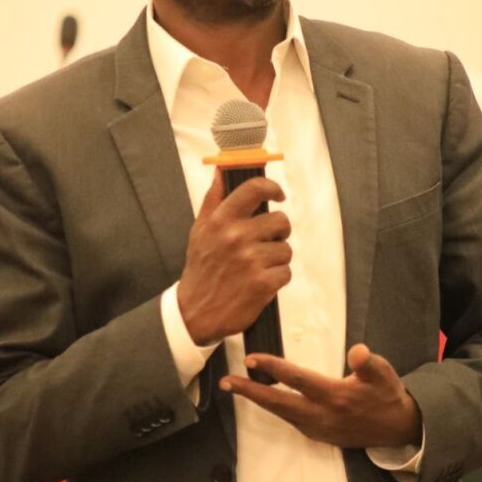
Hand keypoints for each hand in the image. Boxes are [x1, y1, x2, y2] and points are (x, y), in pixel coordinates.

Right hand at [178, 169, 291, 343]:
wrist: (195, 312)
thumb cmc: (202, 268)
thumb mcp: (200, 229)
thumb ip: (214, 198)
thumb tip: (222, 170)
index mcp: (221, 220)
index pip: (254, 189)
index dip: (272, 188)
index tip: (277, 194)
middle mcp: (236, 237)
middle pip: (280, 220)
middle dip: (278, 232)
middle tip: (267, 241)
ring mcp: (251, 260)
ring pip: (286, 249)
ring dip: (276, 258)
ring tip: (259, 266)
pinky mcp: (263, 283)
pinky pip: (286, 271)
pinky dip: (277, 278)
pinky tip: (261, 282)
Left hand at [219, 343, 422, 448]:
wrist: (398, 430)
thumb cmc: (388, 396)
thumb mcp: (385, 376)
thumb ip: (369, 363)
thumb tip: (357, 351)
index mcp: (335, 396)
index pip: (297, 380)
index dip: (273, 368)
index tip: (251, 359)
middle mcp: (322, 415)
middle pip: (278, 403)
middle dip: (250, 392)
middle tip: (226, 382)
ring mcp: (318, 429)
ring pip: (281, 413)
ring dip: (258, 400)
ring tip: (236, 386)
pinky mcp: (318, 435)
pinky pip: (290, 420)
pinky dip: (274, 408)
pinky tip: (263, 398)